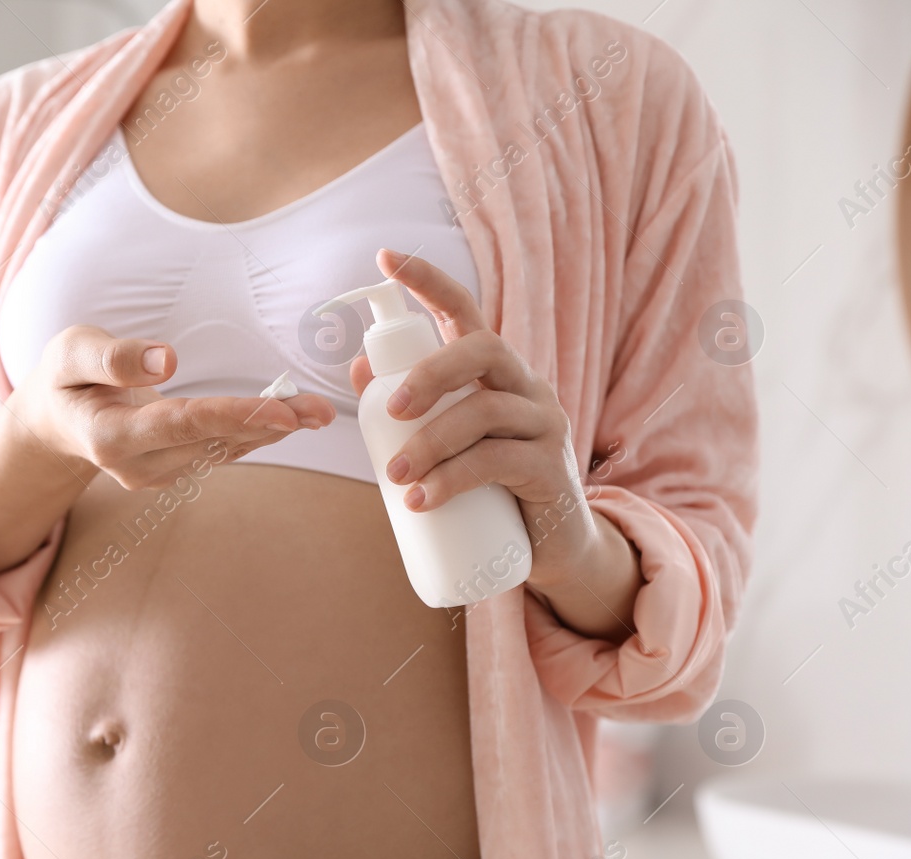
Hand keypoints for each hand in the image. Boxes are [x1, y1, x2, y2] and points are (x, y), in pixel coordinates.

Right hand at [14, 325, 334, 489]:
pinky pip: (219, 453)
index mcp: (107, 436)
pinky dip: (256, 435)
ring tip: (317, 412)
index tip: (279, 410)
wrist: (54, 423)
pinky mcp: (172, 471)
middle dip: (268, 424)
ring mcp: (155, 474)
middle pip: (211, 441)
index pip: (180, 424)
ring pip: (222, 452)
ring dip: (271, 432)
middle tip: (319, 410)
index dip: (232, 416)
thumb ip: (112, 358)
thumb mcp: (69, 352)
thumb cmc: (63, 379)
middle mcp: (135, 466)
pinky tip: (290, 420)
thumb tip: (166, 359)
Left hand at [348, 251, 638, 634]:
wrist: (550, 547)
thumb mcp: (443, 442)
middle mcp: (525, 385)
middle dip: (429, 373)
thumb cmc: (486, 486)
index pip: (465, 311)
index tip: (385, 259)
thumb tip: (358, 368)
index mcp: (493, 372)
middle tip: (388, 411)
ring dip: (430, 442)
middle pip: (483, 349)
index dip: (429, 281)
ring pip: (485, 411)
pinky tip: (422, 501)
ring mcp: (545, 423)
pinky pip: (498, 461)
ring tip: (395, 476)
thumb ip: (406, 409)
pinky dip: (452, 480)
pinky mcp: (552, 468)